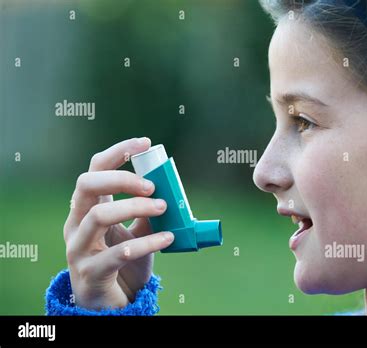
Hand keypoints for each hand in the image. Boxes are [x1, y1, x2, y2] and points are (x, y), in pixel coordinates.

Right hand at [63, 137, 173, 309]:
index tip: (145, 143)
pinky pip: (118, 253)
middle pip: (87, 185)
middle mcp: (77, 223)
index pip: (95, 170)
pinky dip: (146, 242)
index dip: (118, 152)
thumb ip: (148, 213)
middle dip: (122, 179)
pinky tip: (168, 239)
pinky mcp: (90, 273)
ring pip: (98, 215)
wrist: (112, 305)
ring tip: (163, 208)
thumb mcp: (137, 233)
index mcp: (88, 208)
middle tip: (152, 186)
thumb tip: (170, 191)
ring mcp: (78, 248)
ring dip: (135, 207)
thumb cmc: (124, 264)